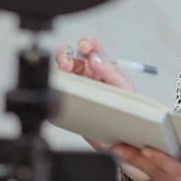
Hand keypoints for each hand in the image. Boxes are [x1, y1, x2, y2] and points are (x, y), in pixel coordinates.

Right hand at [54, 35, 135, 156]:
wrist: (118, 137)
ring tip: (65, 72)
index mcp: (102, 67)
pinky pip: (59, 87)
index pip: (92, 47)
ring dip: (60, 66)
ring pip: (62, 69)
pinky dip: (56, 82)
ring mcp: (77, 85)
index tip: (84, 47)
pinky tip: (61, 85)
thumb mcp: (123, 89)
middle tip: (69, 64)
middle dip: (67, 55)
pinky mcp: (69, 98)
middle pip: (71, 55)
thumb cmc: (125, 111)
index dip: (86, 43)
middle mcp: (88, 73)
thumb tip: (95, 58)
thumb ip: (110, 72)